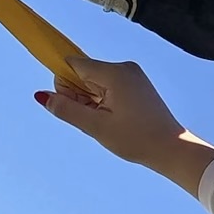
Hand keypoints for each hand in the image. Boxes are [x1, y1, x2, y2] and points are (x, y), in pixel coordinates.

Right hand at [34, 57, 213, 197]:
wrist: (172, 148)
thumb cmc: (136, 139)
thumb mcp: (96, 127)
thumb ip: (67, 110)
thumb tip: (42, 96)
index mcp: (114, 73)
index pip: (72, 65)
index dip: (66, 86)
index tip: (75, 107)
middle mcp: (124, 67)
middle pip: (83, 73)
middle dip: (80, 96)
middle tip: (96, 120)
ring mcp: (132, 75)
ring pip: (95, 82)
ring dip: (92, 101)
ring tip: (109, 122)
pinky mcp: (137, 84)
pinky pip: (109, 87)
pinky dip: (104, 102)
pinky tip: (116, 119)